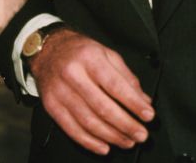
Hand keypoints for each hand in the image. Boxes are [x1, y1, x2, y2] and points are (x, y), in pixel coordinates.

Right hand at [29, 28, 154, 155]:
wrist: (47, 50)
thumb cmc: (80, 52)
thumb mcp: (107, 53)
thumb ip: (126, 77)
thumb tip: (144, 100)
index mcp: (90, 58)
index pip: (115, 85)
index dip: (133, 103)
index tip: (148, 115)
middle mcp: (73, 74)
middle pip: (102, 107)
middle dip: (125, 124)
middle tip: (141, 134)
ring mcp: (60, 91)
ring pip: (88, 121)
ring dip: (111, 136)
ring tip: (127, 141)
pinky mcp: (51, 105)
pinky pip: (71, 128)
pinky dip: (89, 142)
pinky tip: (104, 147)